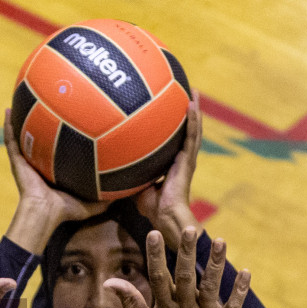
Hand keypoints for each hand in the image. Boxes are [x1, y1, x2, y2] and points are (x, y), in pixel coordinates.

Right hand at [3, 109, 106, 253]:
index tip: (72, 117)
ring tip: (24, 97)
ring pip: (23, 134)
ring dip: (22, 117)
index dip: (64, 133)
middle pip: (41, 136)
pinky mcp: (16, 160)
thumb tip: (130, 189)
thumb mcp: (93, 201)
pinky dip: (8, 125)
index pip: (59, 148)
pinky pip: (10, 140)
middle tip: (50, 101)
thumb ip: (109, 195)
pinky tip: (7, 110)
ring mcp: (27, 160)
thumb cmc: (65, 211)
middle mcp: (39, 162)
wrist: (44, 214)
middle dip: (44, 119)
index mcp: (54, 169)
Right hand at [107, 227, 247, 307]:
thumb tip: (110, 281)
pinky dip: (239, 291)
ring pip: (211, 288)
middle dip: (188, 253)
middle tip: (191, 228)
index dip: (156, 256)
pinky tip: (245, 272)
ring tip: (221, 241)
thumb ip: (129, 302)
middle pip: (186, 278)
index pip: (158, 278)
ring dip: (216, 265)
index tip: (154, 233)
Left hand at [133, 96, 201, 252]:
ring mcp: (187, 158)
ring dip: (195, 111)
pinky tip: (191, 105)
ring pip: (194, 130)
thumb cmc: (152, 206)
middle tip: (188, 94)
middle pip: (188, 130)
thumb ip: (130, 172)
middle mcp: (182, 158)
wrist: (164, 215)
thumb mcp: (137, 185)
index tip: (174, 109)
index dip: (176, 125)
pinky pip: (191, 136)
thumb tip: (111, 163)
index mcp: (173, 163)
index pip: (176, 140)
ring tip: (193, 92)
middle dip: (188, 112)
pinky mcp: (188, 160)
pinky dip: (193, 120)